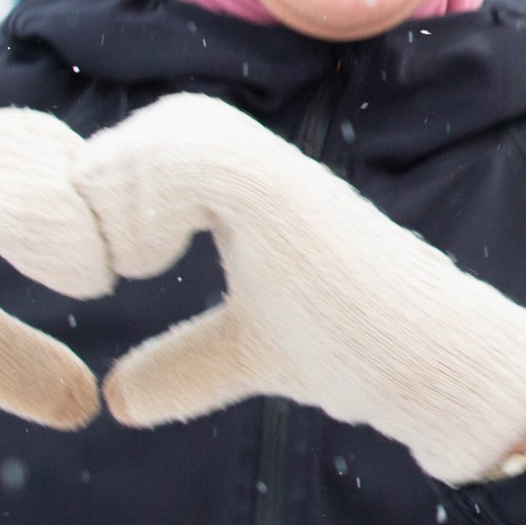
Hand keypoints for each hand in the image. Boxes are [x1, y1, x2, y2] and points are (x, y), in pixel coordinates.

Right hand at [0, 111, 116, 427]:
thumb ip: (3, 353)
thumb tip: (83, 402)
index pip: (79, 157)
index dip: (123, 206)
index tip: (124, 268)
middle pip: (70, 150)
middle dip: (117, 212)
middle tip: (109, 273)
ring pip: (39, 159)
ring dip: (84, 225)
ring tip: (84, 277)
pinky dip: (47, 230)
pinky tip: (61, 276)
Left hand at [78, 95, 525, 484]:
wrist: (424, 365)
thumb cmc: (352, 350)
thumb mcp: (239, 354)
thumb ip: (183, 360)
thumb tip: (117, 396)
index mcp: (240, 190)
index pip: (140, 149)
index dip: (100, 203)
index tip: (105, 275)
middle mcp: (256, 164)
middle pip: (144, 128)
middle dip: (103, 197)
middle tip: (114, 271)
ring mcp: (274, 170)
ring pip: (165, 129)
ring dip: (124, 201)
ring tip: (134, 267)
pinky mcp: (286, 189)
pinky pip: (191, 158)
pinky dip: (150, 206)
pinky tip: (158, 263)